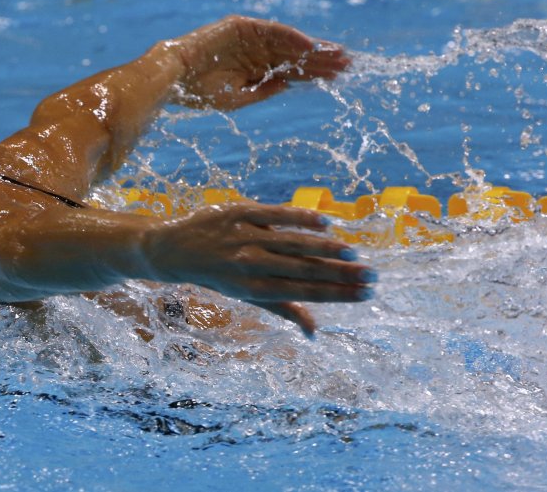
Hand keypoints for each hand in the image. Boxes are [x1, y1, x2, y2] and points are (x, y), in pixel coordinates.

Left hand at [142, 202, 374, 335]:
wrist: (172, 250)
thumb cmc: (219, 275)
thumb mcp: (247, 296)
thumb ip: (284, 310)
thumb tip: (314, 334)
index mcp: (253, 288)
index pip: (304, 293)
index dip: (336, 294)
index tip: (366, 294)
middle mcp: (249, 264)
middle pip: (304, 269)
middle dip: (341, 274)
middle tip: (373, 277)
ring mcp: (244, 236)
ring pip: (293, 243)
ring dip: (327, 248)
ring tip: (355, 253)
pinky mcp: (239, 212)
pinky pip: (276, 214)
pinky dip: (301, 218)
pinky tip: (326, 224)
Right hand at [167, 15, 349, 109]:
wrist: (174, 76)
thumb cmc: (199, 92)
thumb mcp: (236, 98)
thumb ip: (263, 90)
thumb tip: (289, 84)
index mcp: (255, 69)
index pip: (292, 69)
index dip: (314, 72)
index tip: (338, 77)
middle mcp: (256, 51)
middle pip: (296, 55)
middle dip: (321, 60)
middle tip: (348, 64)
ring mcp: (250, 38)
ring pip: (289, 43)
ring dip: (312, 48)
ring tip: (337, 55)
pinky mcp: (242, 27)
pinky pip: (273, 31)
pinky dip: (292, 37)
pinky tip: (310, 45)